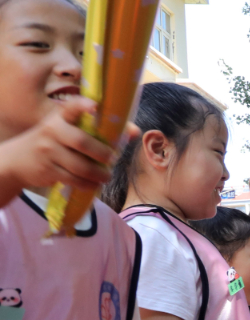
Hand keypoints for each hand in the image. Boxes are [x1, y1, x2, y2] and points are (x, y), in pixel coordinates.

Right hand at [0, 96, 119, 191]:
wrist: (16, 160)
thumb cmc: (52, 143)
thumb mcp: (66, 130)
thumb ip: (96, 130)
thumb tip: (134, 131)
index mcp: (59, 118)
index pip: (71, 107)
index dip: (82, 106)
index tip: (95, 105)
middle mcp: (52, 131)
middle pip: (82, 142)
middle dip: (102, 153)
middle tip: (113, 159)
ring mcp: (48, 151)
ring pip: (80, 166)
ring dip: (99, 174)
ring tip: (106, 176)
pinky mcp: (47, 169)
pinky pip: (73, 179)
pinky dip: (88, 184)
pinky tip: (94, 184)